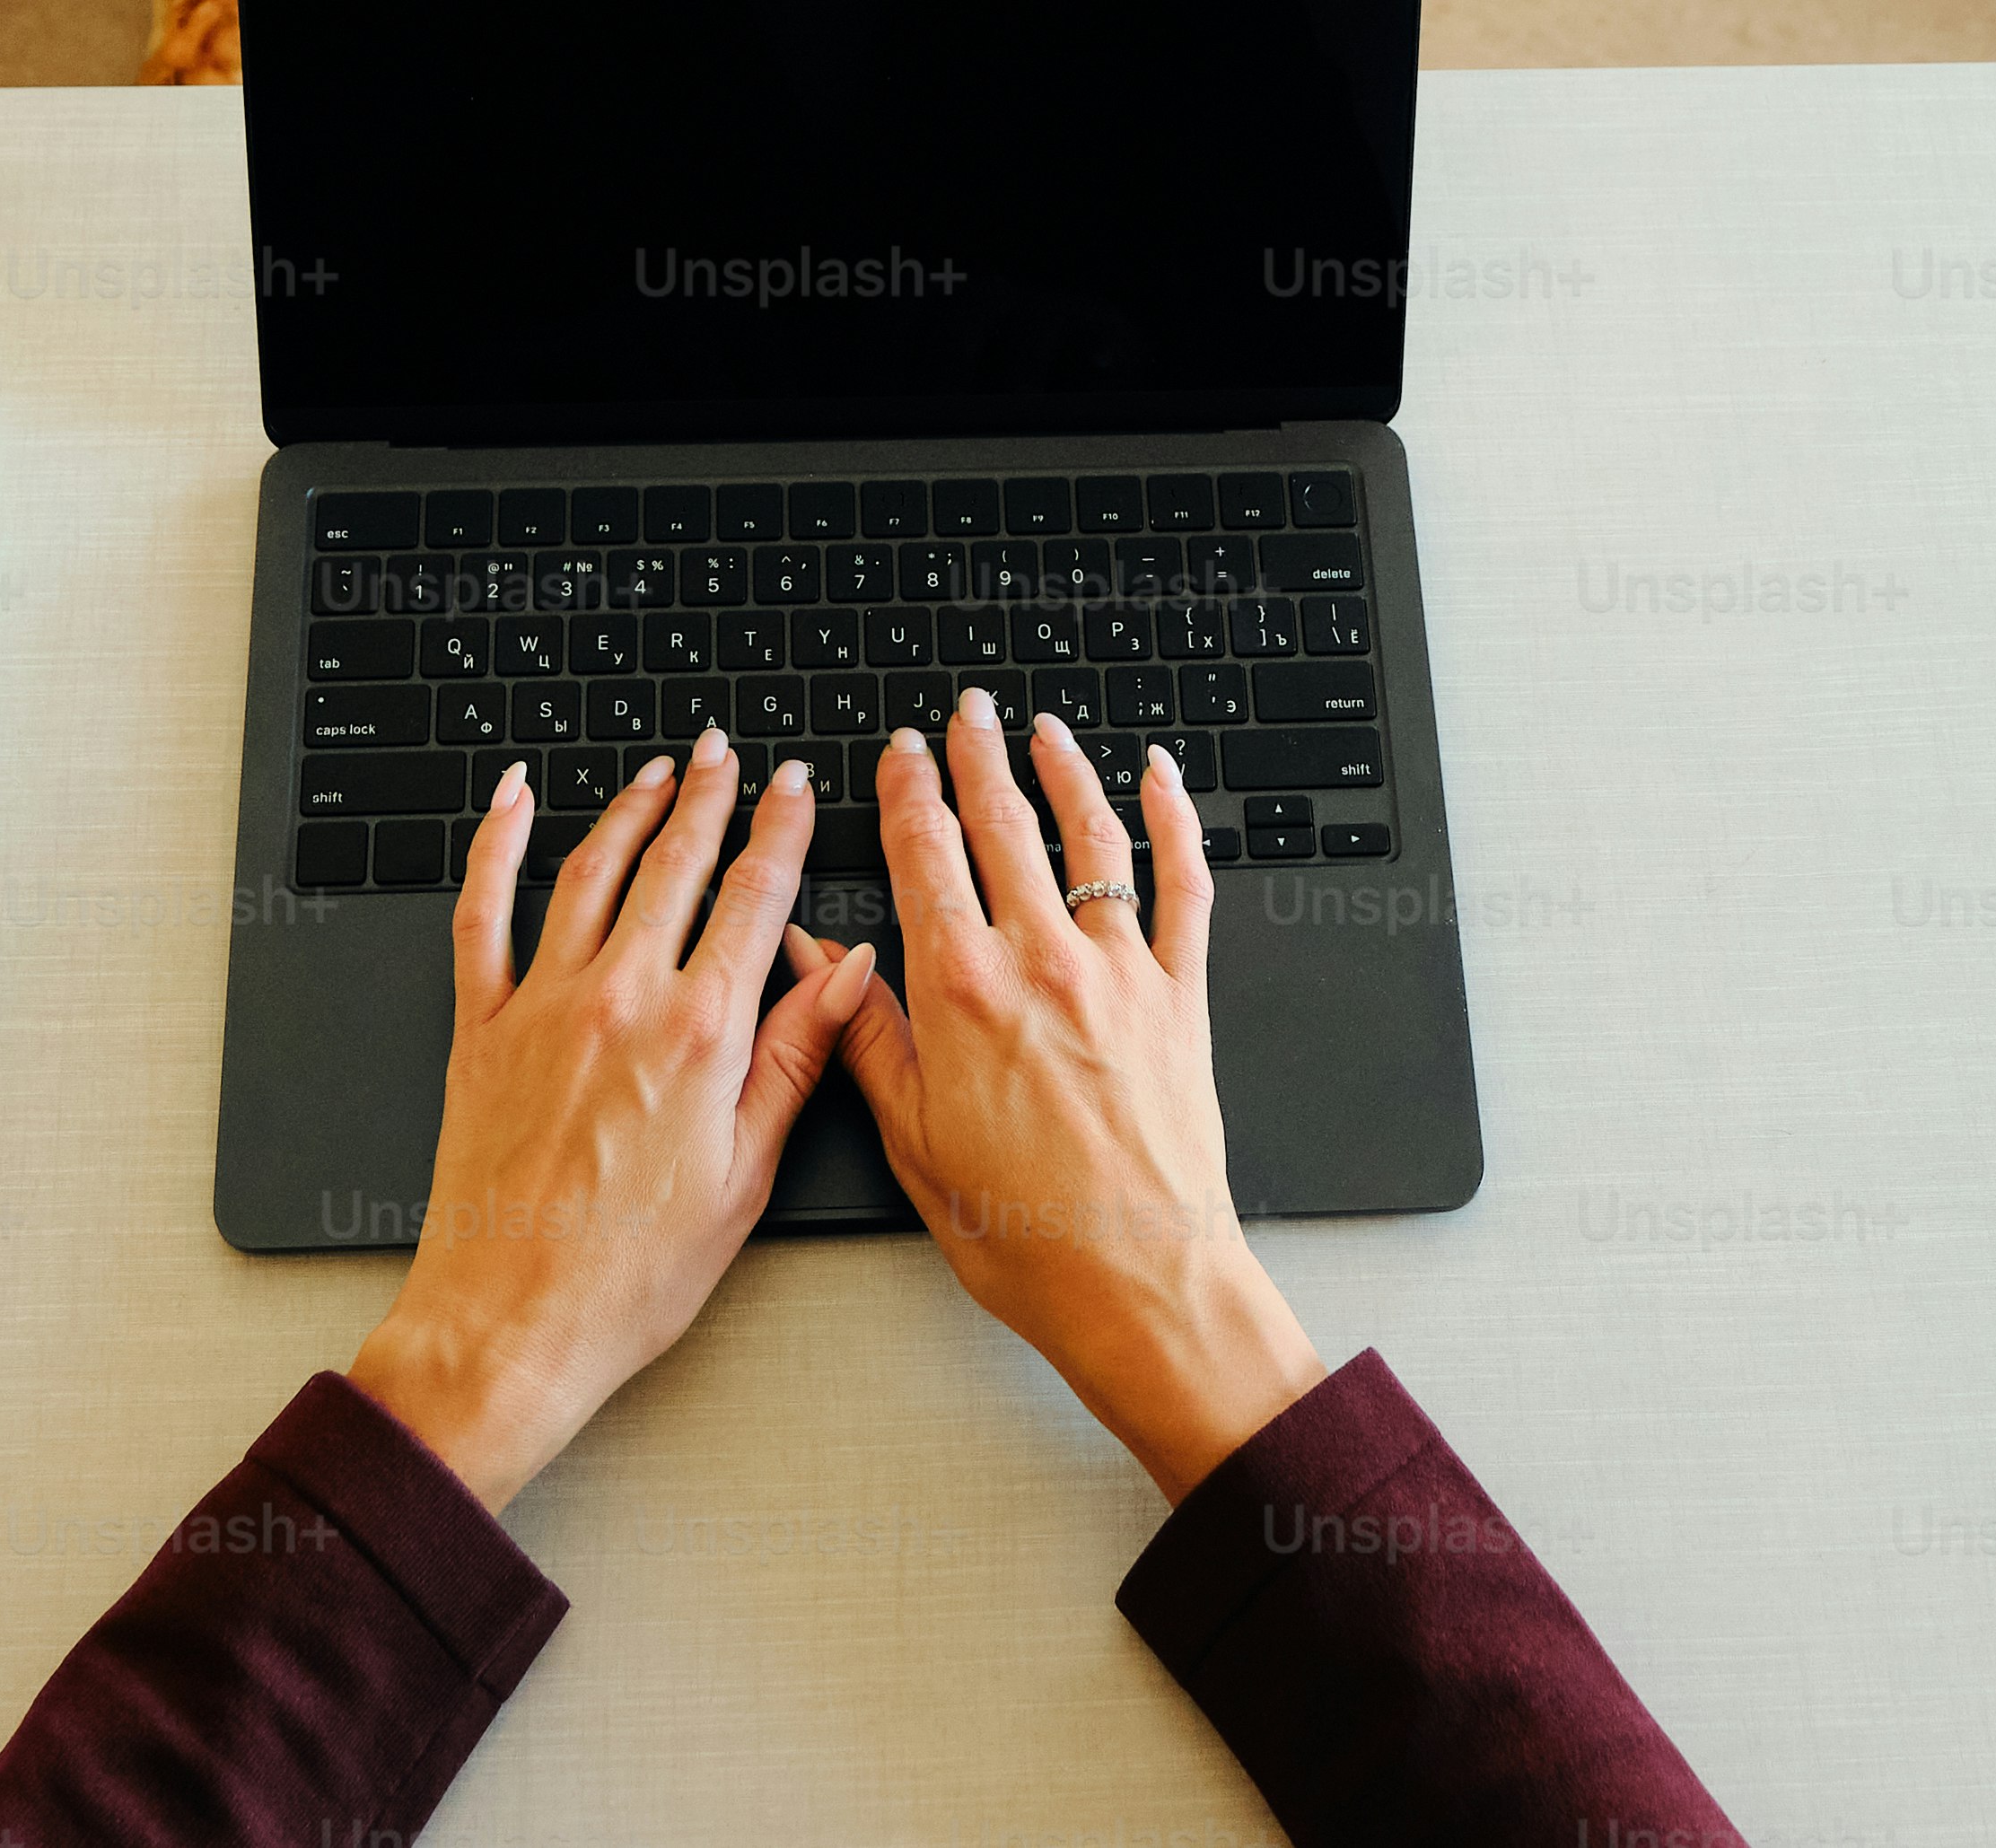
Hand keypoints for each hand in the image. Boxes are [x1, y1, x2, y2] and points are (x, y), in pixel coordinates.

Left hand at [341, 734, 876, 1508]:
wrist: (511, 1324)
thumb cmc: (630, 1276)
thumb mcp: (746, 1175)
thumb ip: (796, 1060)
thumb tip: (846, 976)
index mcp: (699, 1037)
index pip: (755, 898)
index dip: (780, 829)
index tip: (794, 786)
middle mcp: (620, 1001)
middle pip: (676, 864)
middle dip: (710, 796)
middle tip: (728, 753)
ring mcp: (541, 1006)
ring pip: (591, 870)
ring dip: (630, 808)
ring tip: (658, 772)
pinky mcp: (479, 1028)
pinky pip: (482, 912)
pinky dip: (497, 843)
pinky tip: (514, 800)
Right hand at [815, 695, 1327, 1503]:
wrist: (1138, 1282)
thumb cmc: (1020, 1231)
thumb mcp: (911, 1140)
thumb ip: (863, 1035)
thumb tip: (814, 959)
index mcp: (960, 993)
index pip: (922, 856)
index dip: (906, 792)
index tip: (898, 754)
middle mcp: (1040, 961)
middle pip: (1001, 825)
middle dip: (976, 756)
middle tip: (964, 712)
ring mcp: (1118, 971)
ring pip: (1089, 835)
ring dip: (1062, 769)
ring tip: (1042, 729)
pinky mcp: (1179, 996)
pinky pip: (1182, 884)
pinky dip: (1174, 820)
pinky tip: (1160, 779)